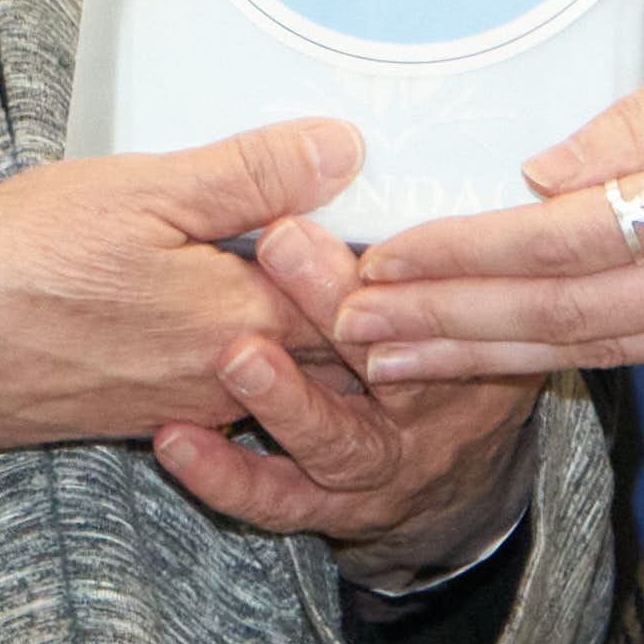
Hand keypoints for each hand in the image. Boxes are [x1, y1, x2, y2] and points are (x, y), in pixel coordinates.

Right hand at [0, 120, 361, 450]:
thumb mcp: (144, 192)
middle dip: (358, 311)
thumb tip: (345, 150)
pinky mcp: (136, 417)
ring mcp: (180, 407)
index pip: (354, 307)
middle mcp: (223, 381)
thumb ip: (251, 175)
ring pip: (275, 373)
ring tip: (305, 272)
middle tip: (382, 259)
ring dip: (301, 333)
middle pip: (326, 352)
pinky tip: (222, 307)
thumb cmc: (24, 262)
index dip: (385, 270)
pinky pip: (221, 390)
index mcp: (240, 321)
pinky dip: (244, 353)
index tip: (403, 229)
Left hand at [148, 211, 547, 582]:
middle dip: (336, 301)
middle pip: (384, 356)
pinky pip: (280, 497)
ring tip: (237, 356)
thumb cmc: (448, 354)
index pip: (439, 292)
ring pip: (335, 438)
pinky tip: (178, 438)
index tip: (358, 208)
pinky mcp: (328, 504)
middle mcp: (424, 405)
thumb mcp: (466, 282)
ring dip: (286, 396)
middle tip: (282, 243)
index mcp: (458, 332)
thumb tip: (360, 140)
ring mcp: (376, 462)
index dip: (410, 256)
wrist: (455, 477)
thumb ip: (420, 226)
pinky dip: (230, 471)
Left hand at [335, 11, 643, 380]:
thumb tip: (539, 167)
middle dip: (451, 322)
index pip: (574, 237)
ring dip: (485, 356)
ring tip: (390, 359)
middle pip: (568, 312)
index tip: (388, 252)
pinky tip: (490, 355)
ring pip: (594, 348)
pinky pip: (634, 350)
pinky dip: (550, 355)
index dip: (473, 251)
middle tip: (350, 326)